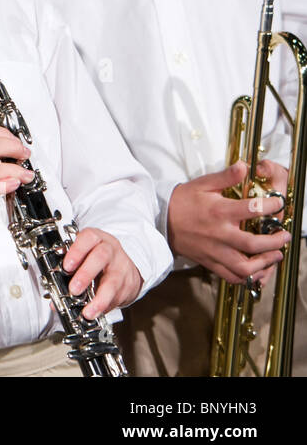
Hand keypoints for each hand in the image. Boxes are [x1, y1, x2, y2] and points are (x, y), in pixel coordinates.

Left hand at [61, 227, 142, 319]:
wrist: (125, 268)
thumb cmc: (98, 260)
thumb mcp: (85, 255)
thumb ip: (70, 267)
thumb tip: (54, 291)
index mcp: (96, 239)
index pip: (88, 238)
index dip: (77, 251)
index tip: (66, 266)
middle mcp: (110, 250)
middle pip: (100, 257)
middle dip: (85, 274)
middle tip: (73, 289)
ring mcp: (121, 267)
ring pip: (112, 281)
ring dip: (98, 298)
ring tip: (87, 311)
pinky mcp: (129, 284)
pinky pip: (117, 296)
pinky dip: (105, 306)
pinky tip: (96, 312)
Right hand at [166, 162, 289, 285]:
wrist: (160, 219)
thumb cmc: (183, 200)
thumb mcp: (202, 184)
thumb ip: (225, 176)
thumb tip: (244, 166)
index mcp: (219, 211)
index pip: (253, 209)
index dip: (271, 206)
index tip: (278, 204)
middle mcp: (219, 234)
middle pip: (253, 245)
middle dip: (275, 242)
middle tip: (285, 236)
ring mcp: (214, 251)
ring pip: (244, 267)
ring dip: (264, 264)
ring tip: (274, 256)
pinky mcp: (210, 262)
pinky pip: (232, 277)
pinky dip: (248, 277)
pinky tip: (257, 270)